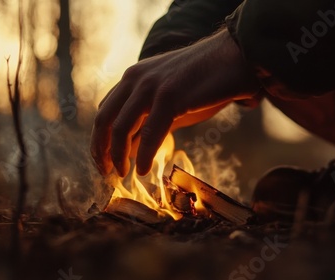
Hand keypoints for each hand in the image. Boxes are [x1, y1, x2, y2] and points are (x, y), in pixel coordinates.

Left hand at [91, 29, 259, 176]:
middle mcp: (136, 79)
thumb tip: (131, 146)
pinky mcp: (170, 96)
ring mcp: (151, 86)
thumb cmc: (205, 81)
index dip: (99, 139)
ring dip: (118, 156)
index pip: (105, 111)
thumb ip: (149, 118)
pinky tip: (143, 170)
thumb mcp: (170, 98)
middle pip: (104, 120)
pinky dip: (144, 156)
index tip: (104, 160)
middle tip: (106, 173)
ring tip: (123, 174)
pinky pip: (150, 133)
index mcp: (133, 77)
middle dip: (100, 151)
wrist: (234, 59)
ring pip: (121, 128)